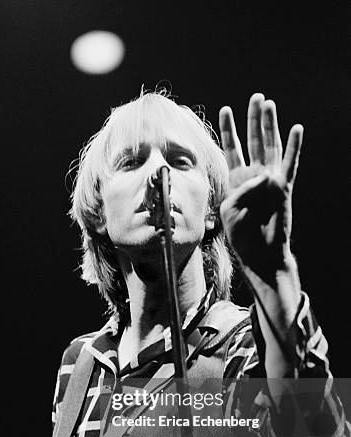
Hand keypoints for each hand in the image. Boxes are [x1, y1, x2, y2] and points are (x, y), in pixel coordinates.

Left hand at [218, 93, 302, 280]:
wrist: (260, 253)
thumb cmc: (242, 235)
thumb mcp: (229, 210)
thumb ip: (240, 191)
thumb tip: (261, 177)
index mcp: (237, 180)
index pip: (232, 148)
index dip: (229, 129)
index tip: (225, 110)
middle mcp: (254, 175)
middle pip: (253, 141)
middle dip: (253, 119)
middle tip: (255, 98)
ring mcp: (270, 179)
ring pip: (270, 146)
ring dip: (270, 125)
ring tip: (269, 104)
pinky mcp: (284, 187)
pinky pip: (289, 164)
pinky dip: (294, 147)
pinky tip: (296, 129)